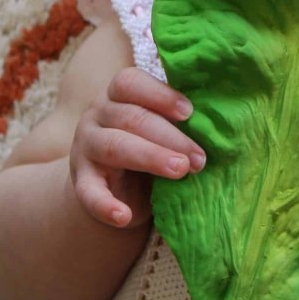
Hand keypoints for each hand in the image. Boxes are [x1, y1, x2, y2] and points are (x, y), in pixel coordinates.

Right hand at [69, 67, 205, 228]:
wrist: (115, 187)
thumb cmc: (148, 146)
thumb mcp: (159, 130)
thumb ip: (178, 123)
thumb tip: (218, 126)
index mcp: (117, 95)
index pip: (130, 83)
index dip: (160, 95)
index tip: (189, 112)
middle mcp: (97, 114)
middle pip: (131, 118)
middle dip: (170, 137)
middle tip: (199, 158)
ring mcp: (85, 147)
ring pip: (114, 146)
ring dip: (150, 158)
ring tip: (180, 171)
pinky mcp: (81, 181)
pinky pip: (88, 192)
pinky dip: (105, 205)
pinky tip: (123, 216)